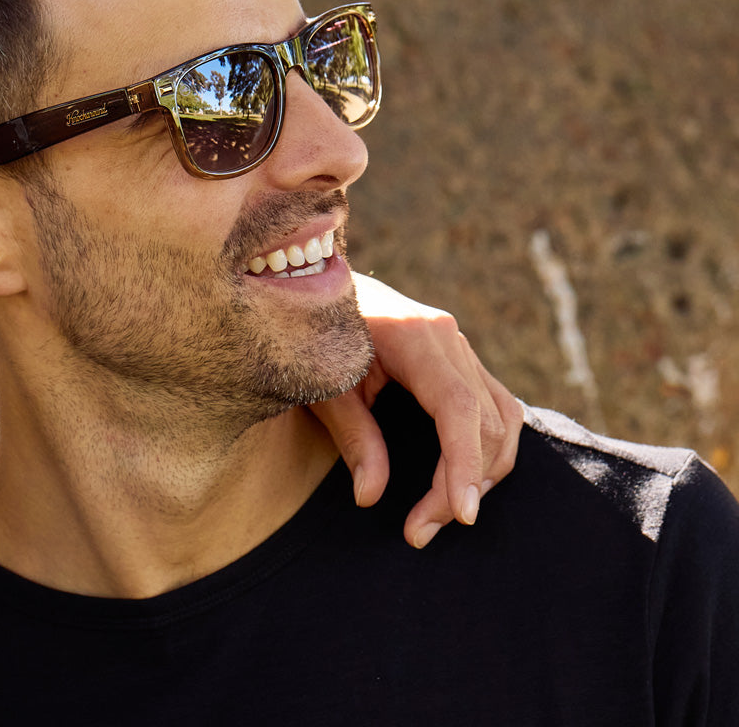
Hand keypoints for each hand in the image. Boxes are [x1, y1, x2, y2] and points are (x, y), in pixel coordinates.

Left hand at [310, 272, 521, 547]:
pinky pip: (494, 405)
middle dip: (463, 483)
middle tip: (422, 531)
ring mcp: (458, 345)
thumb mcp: (324, 386)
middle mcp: (448, 338)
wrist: (316, 285)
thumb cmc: (314, 336)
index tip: (460, 515)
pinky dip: (486, 446)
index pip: (459, 409)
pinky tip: (460, 478)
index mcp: (416, 337)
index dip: (465, 464)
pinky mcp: (458, 357)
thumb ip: (352, 437)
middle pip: (485, 421)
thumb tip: (371, 496)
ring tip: (442, 513)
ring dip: (483, 470)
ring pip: (501, 417)